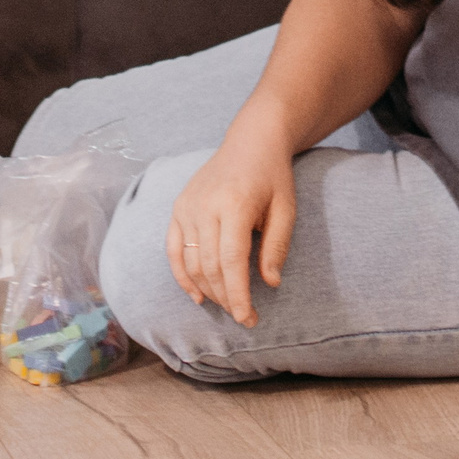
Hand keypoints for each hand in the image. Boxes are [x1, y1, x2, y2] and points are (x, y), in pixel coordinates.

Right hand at [165, 129, 294, 326]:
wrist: (251, 141)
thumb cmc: (273, 176)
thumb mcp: (286, 208)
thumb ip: (277, 246)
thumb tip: (270, 283)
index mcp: (234, 204)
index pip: (231, 261)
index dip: (238, 294)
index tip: (248, 318)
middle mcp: (204, 205)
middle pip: (209, 265)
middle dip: (226, 297)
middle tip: (243, 317)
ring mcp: (187, 206)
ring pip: (190, 262)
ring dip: (208, 290)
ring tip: (227, 305)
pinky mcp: (178, 207)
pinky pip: (173, 249)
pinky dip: (182, 276)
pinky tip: (197, 296)